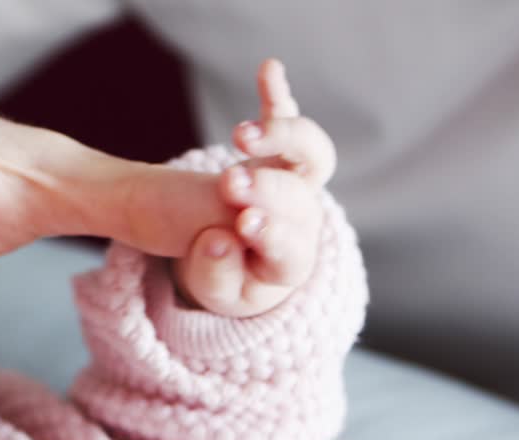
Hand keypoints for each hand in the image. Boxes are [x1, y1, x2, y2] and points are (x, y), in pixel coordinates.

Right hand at [174, 59, 337, 317]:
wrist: (215, 252)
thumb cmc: (217, 275)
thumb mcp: (210, 290)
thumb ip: (216, 271)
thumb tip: (221, 239)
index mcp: (290, 264)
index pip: (291, 248)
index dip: (272, 233)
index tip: (243, 222)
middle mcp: (302, 219)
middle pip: (298, 197)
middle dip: (266, 189)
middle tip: (229, 184)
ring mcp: (293, 182)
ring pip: (308, 151)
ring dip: (280, 136)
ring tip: (240, 136)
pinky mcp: (276, 155)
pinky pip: (284, 120)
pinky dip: (277, 96)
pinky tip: (269, 69)